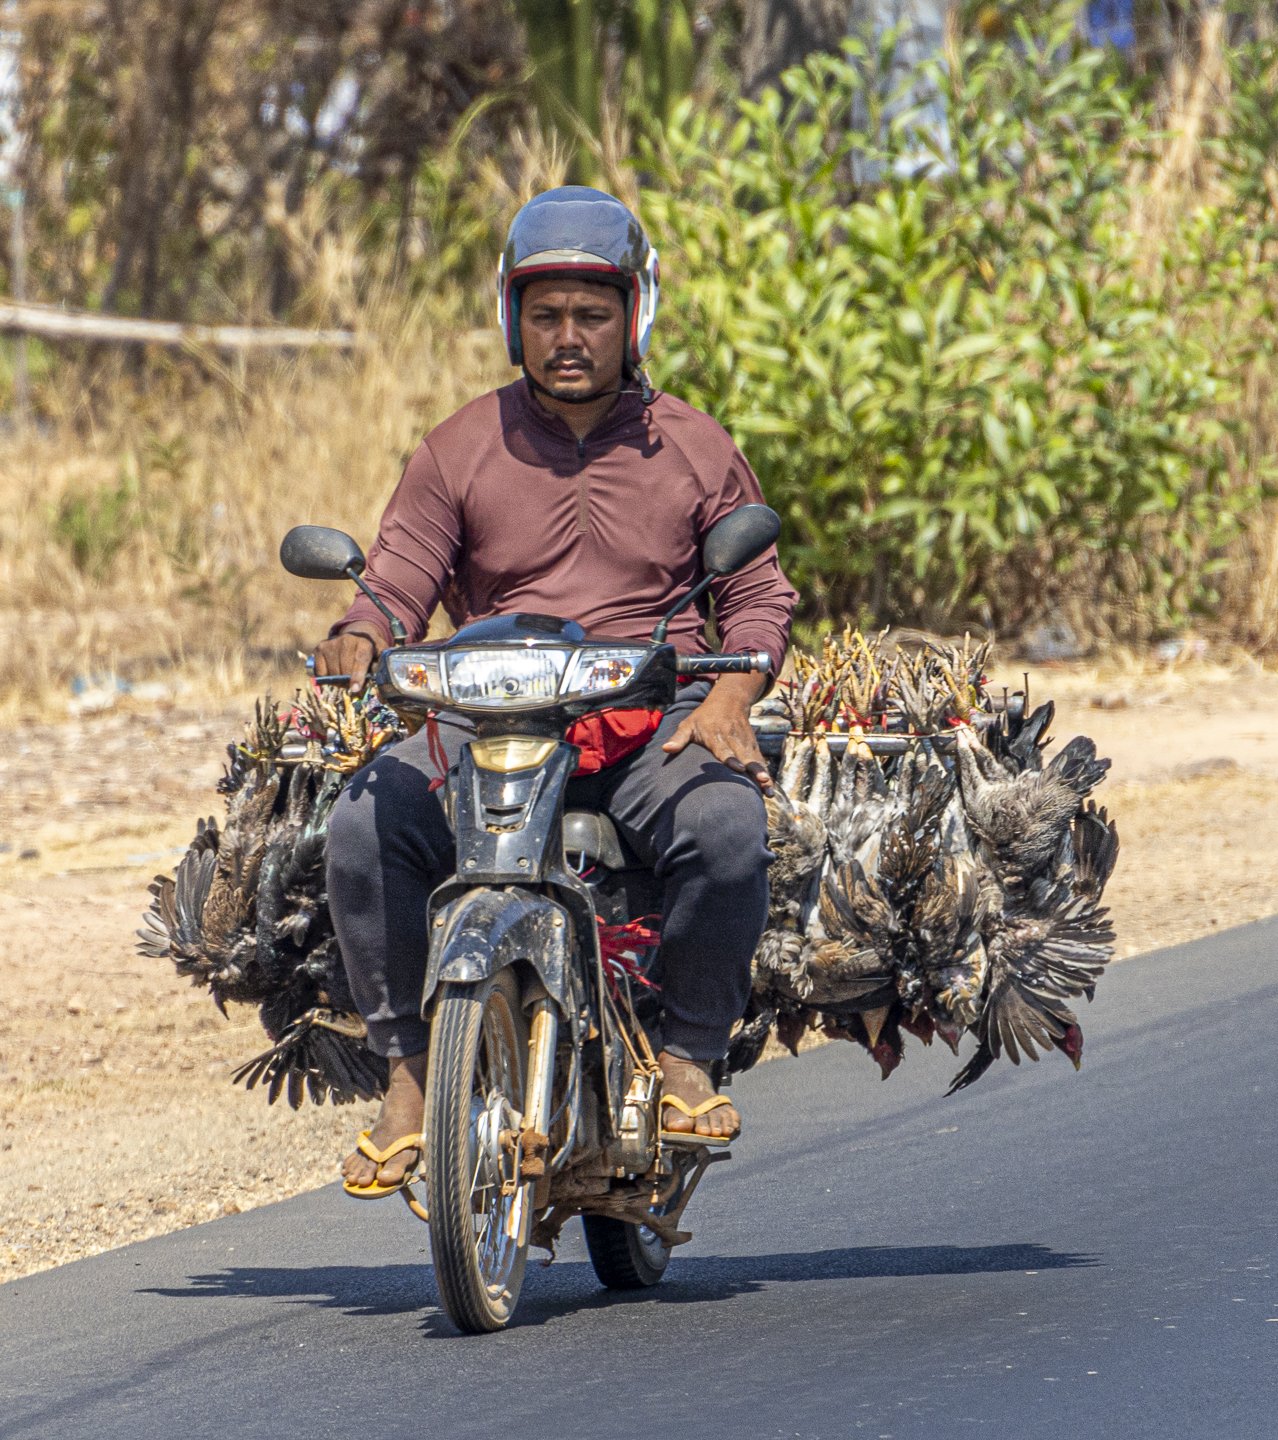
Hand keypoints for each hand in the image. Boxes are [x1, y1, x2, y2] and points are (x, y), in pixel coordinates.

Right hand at [311, 624, 381, 691]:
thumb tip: (383, 682)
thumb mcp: (381, 653)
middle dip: (350, 682)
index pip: (360, 660)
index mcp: (364, 642)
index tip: (355, 688)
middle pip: (345, 671)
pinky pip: (321, 672)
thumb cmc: (371, 648)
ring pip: (333, 673)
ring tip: (346, 675)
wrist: (357, 632)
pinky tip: (336, 670)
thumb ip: (382, 665)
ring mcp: (331, 644)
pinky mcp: (320, 648)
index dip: (357, 676)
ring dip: (339, 681)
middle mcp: (346, 640)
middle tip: (355, 684)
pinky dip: (328, 677)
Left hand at [662, 675, 773, 791]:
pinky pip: (760, 760)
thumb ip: (679, 738)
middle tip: (760, 781)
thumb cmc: (703, 717)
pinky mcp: (752, 745)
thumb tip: (666, 749)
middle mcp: (733, 738)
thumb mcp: (688, 724)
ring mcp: (745, 742)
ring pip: (755, 759)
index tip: (737, 767)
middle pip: (744, 755)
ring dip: (762, 773)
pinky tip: (769, 787)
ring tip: (768, 789)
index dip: (730, 758)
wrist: (729, 701)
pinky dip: (765, 772)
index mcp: (716, 734)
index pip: (724, 748)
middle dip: (753, 768)